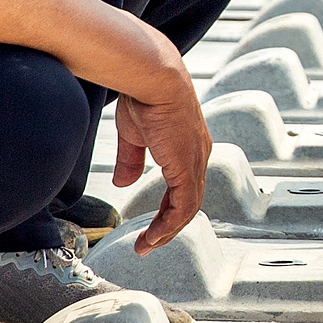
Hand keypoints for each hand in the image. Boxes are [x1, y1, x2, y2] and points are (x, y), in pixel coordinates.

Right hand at [114, 75, 212, 252]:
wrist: (152, 76)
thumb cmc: (143, 95)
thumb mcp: (134, 134)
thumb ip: (132, 160)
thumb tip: (124, 183)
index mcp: (187, 146)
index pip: (183, 185)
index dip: (168, 208)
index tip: (153, 225)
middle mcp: (198, 155)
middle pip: (188, 201)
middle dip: (168, 225)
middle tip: (149, 242)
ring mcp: (195, 161)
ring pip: (187, 208)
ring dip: (167, 230)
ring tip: (147, 245)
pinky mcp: (187, 166)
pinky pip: (183, 206)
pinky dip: (169, 224)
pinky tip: (154, 236)